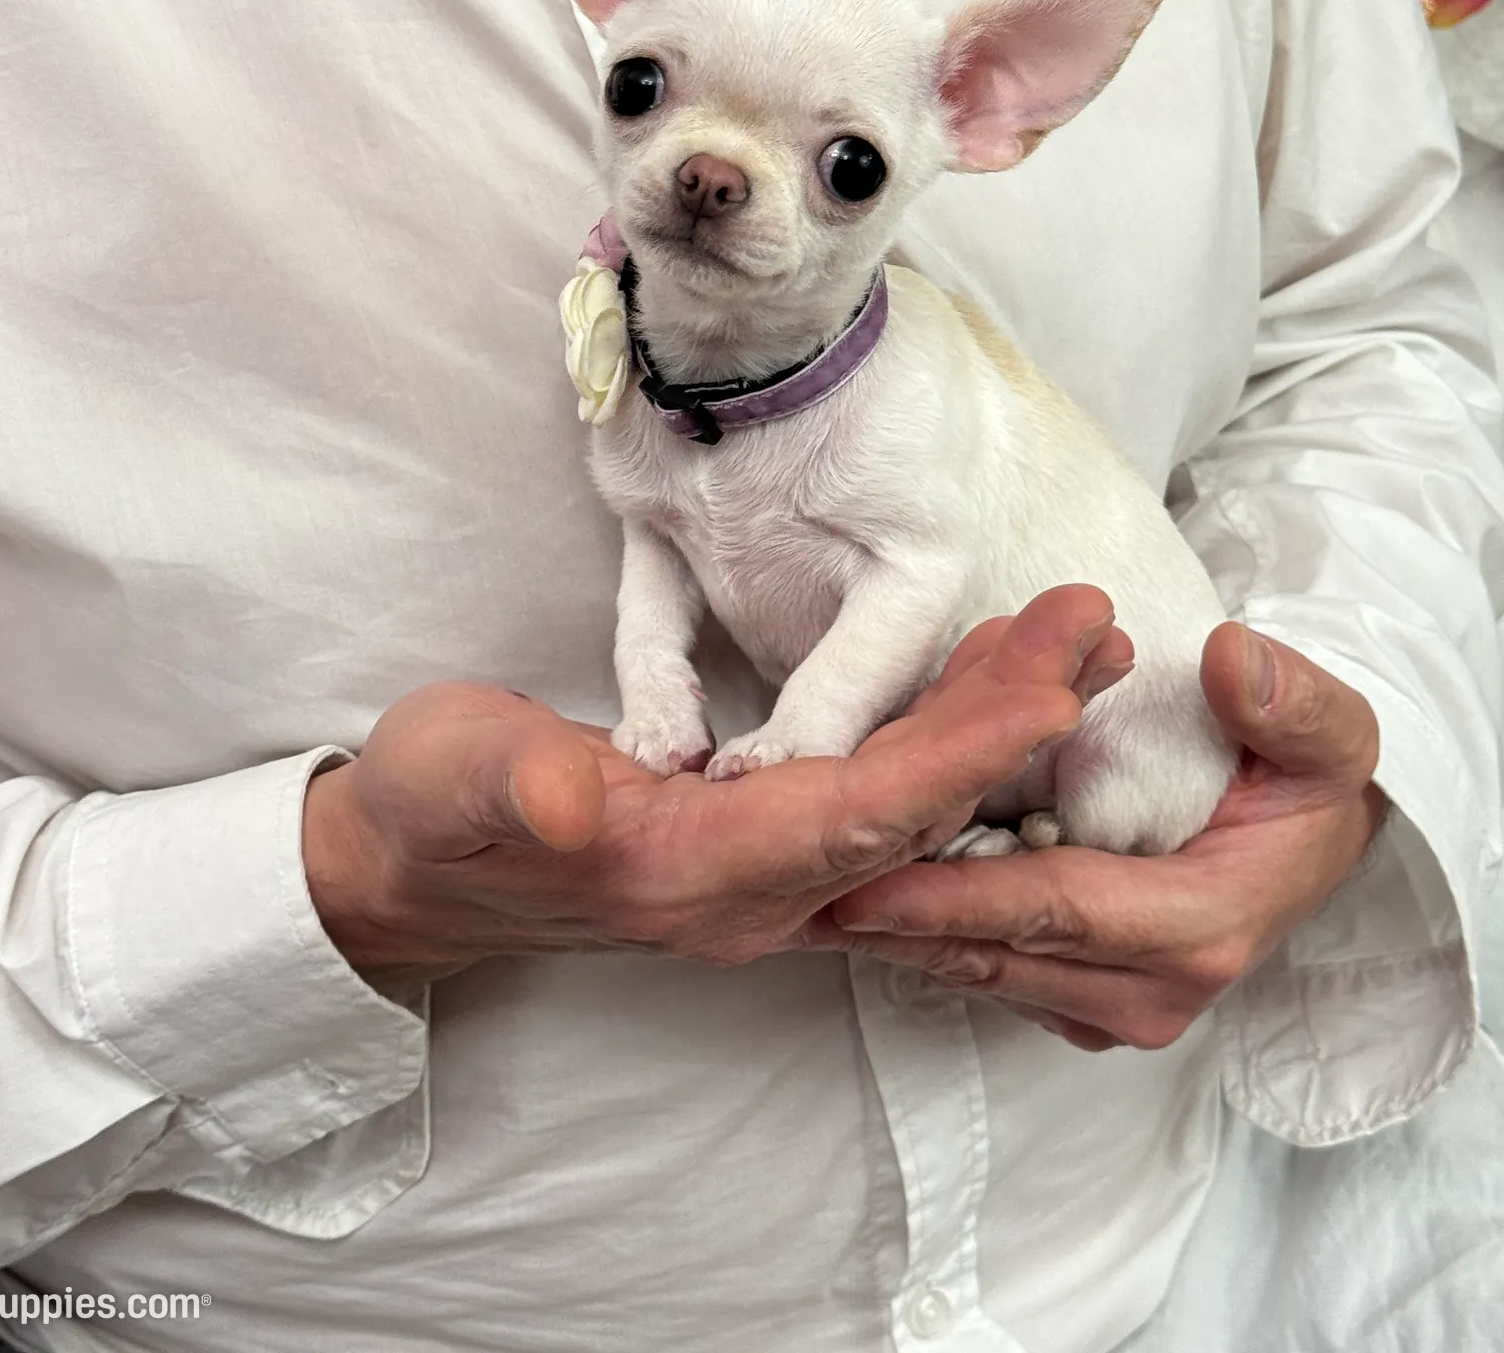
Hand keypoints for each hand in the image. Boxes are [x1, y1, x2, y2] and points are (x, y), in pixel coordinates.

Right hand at [301, 585, 1132, 988]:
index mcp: (692, 874)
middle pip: (912, 811)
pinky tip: (994, 679)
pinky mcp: (762, 844)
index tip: (1049, 685)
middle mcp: (752, 891)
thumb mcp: (453, 781)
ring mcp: (763, 874)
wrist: (417, 870)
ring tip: (1076, 636)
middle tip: (1098, 625)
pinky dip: (946, 734)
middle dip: (1009, 720)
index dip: (957, 752)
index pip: (857, 816)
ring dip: (993, 721)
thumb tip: (576, 797)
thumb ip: (514, 786)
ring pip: (909, 804)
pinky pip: (882, 797)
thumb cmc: (434, 812)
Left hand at [811, 624, 1384, 1050]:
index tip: (855, 872)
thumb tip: (1230, 661)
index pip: (1046, 910)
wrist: (1315, 840)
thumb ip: (1290, 702)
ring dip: (898, 923)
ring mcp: (1113, 1008)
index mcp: (1196, 931)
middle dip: (893, 912)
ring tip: (805, 876)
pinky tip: (865, 881)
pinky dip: (927, 925)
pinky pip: (987, 966)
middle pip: (991, 951)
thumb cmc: (1308, 780)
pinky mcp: (1083, 1004)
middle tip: (791, 876)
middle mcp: (1150, 992)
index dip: (948, 891)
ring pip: (976, 967)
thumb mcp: (1328, 731)